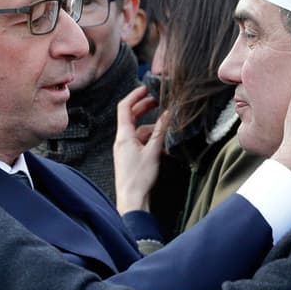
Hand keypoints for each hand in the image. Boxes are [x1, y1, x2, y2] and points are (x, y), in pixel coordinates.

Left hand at [113, 86, 168, 213]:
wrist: (132, 201)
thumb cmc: (139, 178)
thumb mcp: (153, 151)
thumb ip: (161, 131)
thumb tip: (168, 114)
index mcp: (124, 136)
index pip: (125, 107)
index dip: (135, 95)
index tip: (146, 88)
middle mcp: (122, 140)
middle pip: (132, 117)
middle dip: (145, 108)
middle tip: (159, 101)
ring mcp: (126, 149)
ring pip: (139, 131)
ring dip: (153, 128)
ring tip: (168, 128)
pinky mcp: (131, 158)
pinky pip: (141, 143)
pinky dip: (152, 140)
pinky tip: (165, 146)